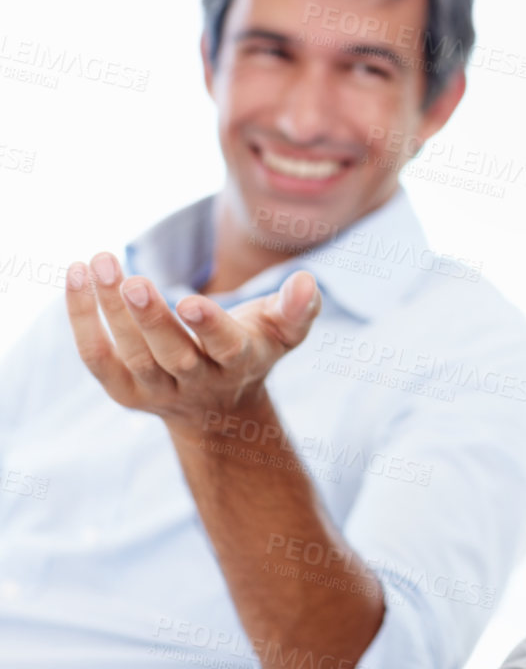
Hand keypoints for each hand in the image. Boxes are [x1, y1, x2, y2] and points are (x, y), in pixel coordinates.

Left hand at [66, 252, 321, 431]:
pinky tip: (76, 276)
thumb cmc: (253, 348)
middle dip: (150, 319)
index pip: (225, 348)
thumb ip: (298, 307)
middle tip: (131, 280)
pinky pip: (97, 356)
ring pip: (131, 354)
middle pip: (171, 355)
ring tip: (100, 262)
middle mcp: (198, 382)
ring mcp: (157, 390)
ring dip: (110, 310)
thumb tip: (305, 282)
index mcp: (240, 364)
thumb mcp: (284, 330)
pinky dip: (83, 319)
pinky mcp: (124, 391)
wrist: (217, 407)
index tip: (190, 300)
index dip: (208, 327)